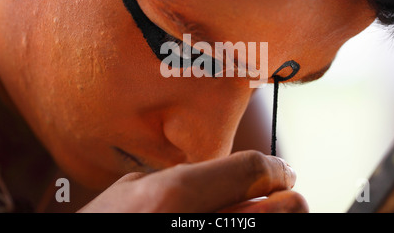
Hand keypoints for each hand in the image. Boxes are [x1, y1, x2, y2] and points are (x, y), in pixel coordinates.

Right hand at [78, 150, 307, 212]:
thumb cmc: (103, 225)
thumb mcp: (131, 190)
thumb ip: (181, 178)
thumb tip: (225, 174)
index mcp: (173, 196)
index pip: (251, 170)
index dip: (273, 167)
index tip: (279, 171)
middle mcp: (196, 227)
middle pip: (284, 210)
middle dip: (289, 200)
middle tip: (285, 195)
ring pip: (274, 231)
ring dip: (274, 219)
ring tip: (258, 213)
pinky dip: (252, 229)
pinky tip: (236, 223)